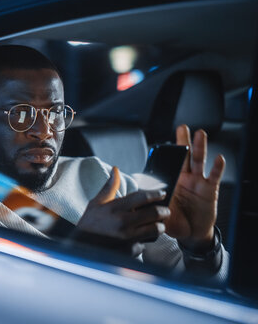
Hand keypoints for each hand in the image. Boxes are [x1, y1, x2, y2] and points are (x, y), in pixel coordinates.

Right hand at [76, 167, 168, 254]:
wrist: (80, 246)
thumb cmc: (89, 223)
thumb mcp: (96, 203)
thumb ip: (109, 187)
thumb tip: (116, 170)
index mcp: (115, 208)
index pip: (143, 197)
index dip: (156, 194)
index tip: (161, 193)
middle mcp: (123, 223)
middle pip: (155, 213)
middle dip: (163, 211)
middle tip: (164, 211)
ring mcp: (128, 238)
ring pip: (156, 230)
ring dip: (158, 226)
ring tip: (155, 225)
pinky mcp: (130, 250)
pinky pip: (146, 244)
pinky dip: (144, 241)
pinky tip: (138, 239)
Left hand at [165, 125, 224, 249]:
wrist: (192, 234)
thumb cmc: (175, 222)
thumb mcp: (160, 214)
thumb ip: (153, 208)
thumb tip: (143, 205)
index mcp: (170, 182)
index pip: (167, 165)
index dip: (166, 155)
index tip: (162, 145)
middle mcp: (184, 178)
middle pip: (183, 157)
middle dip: (183, 142)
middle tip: (182, 127)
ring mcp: (197, 182)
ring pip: (199, 162)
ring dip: (200, 147)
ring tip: (200, 134)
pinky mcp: (210, 190)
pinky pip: (214, 177)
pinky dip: (218, 168)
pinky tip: (219, 158)